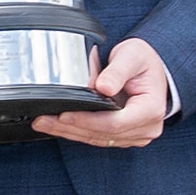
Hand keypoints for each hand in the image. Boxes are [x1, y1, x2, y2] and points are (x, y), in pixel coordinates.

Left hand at [35, 37, 172, 149]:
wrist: (152, 68)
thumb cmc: (144, 61)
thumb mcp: (132, 56)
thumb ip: (117, 71)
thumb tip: (102, 87)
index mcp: (150, 110)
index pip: (114, 123)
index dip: (87, 121)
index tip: (64, 115)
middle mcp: (146, 128)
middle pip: (103, 134)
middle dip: (71, 128)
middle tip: (43, 120)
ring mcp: (135, 135)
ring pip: (98, 139)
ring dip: (70, 132)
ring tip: (44, 123)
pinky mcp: (124, 136)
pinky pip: (98, 137)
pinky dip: (78, 131)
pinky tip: (59, 125)